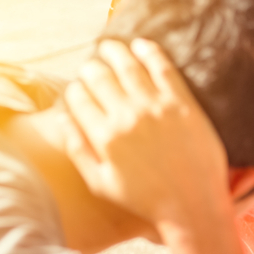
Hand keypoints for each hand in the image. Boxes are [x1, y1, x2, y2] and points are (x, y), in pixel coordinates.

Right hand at [62, 39, 230, 227]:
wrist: (192, 207)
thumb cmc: (146, 201)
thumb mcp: (101, 183)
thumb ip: (77, 149)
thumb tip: (61, 117)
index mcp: (104, 136)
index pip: (78, 97)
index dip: (75, 89)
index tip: (79, 88)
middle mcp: (127, 118)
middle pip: (99, 77)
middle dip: (91, 68)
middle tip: (93, 66)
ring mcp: (156, 109)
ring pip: (128, 66)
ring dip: (115, 51)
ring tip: (110, 47)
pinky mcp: (183, 105)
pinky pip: (163, 68)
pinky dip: (149, 51)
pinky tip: (142, 45)